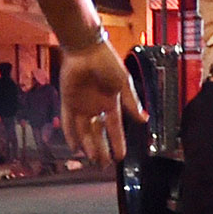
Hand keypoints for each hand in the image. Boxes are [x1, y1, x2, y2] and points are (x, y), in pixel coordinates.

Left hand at [59, 40, 144, 168]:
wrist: (87, 48)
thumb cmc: (107, 62)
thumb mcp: (124, 83)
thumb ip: (131, 102)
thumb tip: (144, 119)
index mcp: (110, 102)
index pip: (115, 127)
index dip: (118, 142)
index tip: (121, 157)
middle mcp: (95, 107)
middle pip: (98, 133)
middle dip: (101, 149)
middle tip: (104, 165)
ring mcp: (81, 105)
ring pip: (84, 130)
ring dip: (88, 145)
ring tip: (92, 160)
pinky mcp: (68, 101)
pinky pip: (67, 121)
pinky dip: (70, 134)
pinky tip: (73, 147)